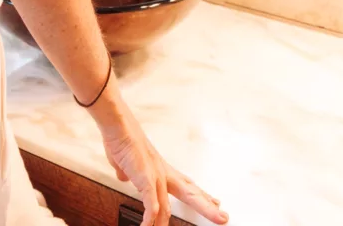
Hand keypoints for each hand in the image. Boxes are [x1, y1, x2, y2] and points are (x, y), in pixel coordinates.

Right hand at [97, 99, 227, 225]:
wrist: (119, 127)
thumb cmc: (122, 140)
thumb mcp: (128, 162)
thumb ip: (129, 172)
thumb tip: (125, 176)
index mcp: (161, 169)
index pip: (187, 185)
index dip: (201, 195)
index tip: (215, 202)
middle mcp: (163, 173)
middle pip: (191, 193)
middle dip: (207, 207)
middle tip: (223, 217)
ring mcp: (156, 176)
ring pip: (169, 206)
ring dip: (166, 224)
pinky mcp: (146, 179)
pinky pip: (151, 205)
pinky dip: (150, 219)